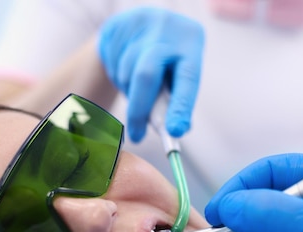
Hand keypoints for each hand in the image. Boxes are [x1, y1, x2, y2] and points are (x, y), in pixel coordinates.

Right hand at [98, 7, 203, 141]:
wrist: (140, 25)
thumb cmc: (168, 60)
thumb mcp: (179, 74)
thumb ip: (178, 100)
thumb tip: (174, 129)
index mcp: (190, 42)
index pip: (187, 78)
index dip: (180, 107)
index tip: (174, 132)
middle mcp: (167, 29)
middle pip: (147, 74)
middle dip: (140, 109)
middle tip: (138, 135)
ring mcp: (139, 25)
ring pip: (126, 74)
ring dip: (129, 94)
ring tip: (137, 93)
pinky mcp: (116, 27)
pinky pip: (112, 66)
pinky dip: (118, 80)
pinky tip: (125, 73)